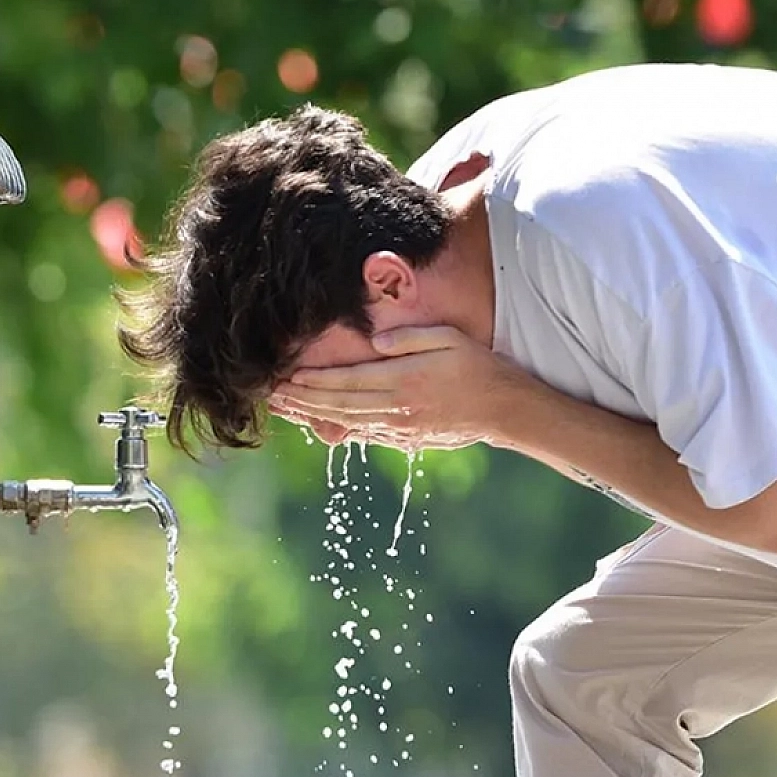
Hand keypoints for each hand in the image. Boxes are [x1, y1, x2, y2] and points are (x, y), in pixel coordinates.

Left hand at [270, 325, 527, 450]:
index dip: (314, 380)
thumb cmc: (478, 366)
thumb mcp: (449, 339)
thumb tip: (375, 340)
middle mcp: (397, 406)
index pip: (348, 380)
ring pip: (346, 421)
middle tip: (272, 395)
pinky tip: (320, 423)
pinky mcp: (406, 438)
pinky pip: (364, 433)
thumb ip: (410, 338)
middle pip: (339, 404)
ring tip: (286, 409)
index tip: (287, 377)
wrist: (504, 409)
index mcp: (404, 379)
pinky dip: (338, 428)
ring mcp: (400, 426)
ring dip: (312, 415)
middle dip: (302, 400)